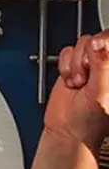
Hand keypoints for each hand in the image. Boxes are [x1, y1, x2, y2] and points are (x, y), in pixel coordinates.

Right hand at [47, 33, 108, 148]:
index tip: (96, 49)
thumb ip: (102, 66)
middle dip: (86, 56)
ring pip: (81, 44)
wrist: (67, 128)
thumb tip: (98, 44)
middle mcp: (106, 66)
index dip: (104, 41)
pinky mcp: (73, 66)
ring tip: (79, 82)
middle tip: (87, 73)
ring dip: (74, 64)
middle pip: (97, 39)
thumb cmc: (90, 119)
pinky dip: (65, 66)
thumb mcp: (100, 92)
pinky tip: (71, 81)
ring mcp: (90, 64)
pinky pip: (67, 52)